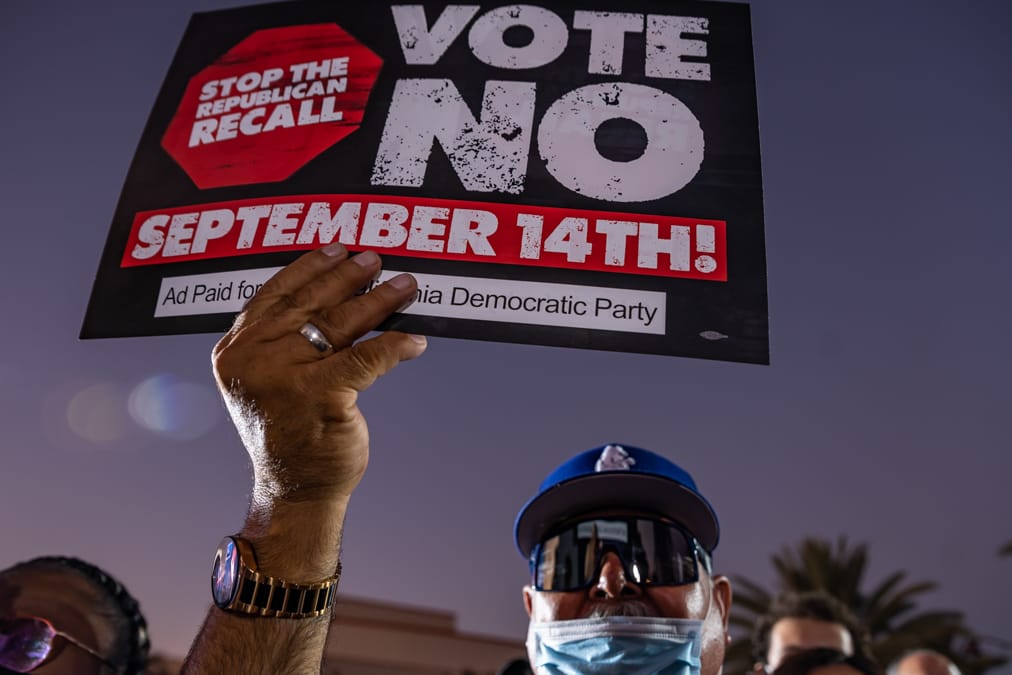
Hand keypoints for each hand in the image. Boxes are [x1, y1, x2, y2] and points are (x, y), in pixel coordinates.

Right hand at [212, 244, 425, 506]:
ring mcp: (284, 375)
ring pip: (341, 324)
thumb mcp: (270, 378)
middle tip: (377, 260)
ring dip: (379, 300)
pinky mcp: (320, 394)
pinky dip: (395, 346)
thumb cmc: (289, 431)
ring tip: (405, 285)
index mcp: (235, 349)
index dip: (310, 268)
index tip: (338, 249)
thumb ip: (284, 339)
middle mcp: (253, 357)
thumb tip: (336, 295)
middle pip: (311, 303)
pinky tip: (415, 340)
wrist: (294, 488)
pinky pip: (367, 357)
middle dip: (349, 277)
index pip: (275, 294)